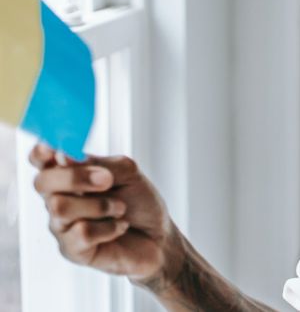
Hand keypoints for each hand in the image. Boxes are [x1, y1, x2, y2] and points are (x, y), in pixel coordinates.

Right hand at [30, 144, 177, 281]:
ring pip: (60, 208)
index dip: (42, 151)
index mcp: (69, 175)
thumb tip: (63, 155)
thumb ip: (97, 163)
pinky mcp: (71, 249)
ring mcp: (61, 225)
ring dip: (100, 205)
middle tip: (107, 180)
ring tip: (120, 208)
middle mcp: (58, 198)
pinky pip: (82, 233)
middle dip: (75, 178)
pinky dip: (110, 227)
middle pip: (42, 182)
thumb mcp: (126, 173)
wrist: (159, 235)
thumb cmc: (140, 202)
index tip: (58, 148)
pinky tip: (120, 227)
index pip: (41, 159)